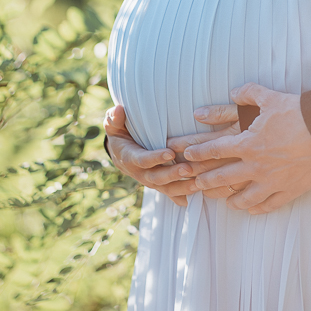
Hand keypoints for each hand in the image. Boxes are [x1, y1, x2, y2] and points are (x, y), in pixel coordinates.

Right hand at [103, 104, 239, 207]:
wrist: (118, 150)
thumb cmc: (119, 133)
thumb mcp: (113, 124)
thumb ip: (114, 118)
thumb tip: (119, 110)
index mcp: (128, 157)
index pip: (142, 159)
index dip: (155, 158)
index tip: (170, 153)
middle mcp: (138, 172)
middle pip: (155, 177)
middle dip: (172, 174)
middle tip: (189, 169)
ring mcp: (148, 179)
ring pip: (164, 188)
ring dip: (180, 187)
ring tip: (197, 184)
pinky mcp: (156, 183)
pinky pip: (167, 192)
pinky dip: (178, 196)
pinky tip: (190, 200)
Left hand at [183, 84, 310, 213]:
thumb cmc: (299, 113)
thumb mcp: (270, 97)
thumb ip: (249, 93)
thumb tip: (233, 92)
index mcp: (247, 143)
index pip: (215, 150)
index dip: (199, 153)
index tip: (187, 156)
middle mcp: (255, 166)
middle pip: (223, 177)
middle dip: (206, 181)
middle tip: (195, 184)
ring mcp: (272, 181)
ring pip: (244, 197)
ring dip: (230, 199)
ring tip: (223, 201)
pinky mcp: (289, 190)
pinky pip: (268, 205)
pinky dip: (257, 208)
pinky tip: (251, 209)